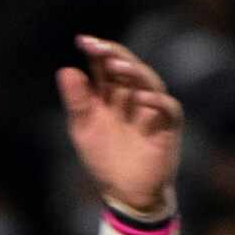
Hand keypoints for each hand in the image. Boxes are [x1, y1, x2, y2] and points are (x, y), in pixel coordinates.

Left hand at [57, 35, 182, 217]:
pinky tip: (139, 97)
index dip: (96, 51)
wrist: (125, 193)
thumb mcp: (83, 129)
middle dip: (113, 54)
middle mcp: (133, 95)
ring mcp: (153, 108)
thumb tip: (66, 70)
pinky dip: (155, 101)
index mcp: (112, 93)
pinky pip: (167, 108)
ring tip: (115, 66)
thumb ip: (76, 101)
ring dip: (133, 72)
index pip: (105, 65)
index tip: (82, 41)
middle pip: (127, 67)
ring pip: (148, 81)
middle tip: (98, 47)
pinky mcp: (168, 125)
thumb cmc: (104, 159)